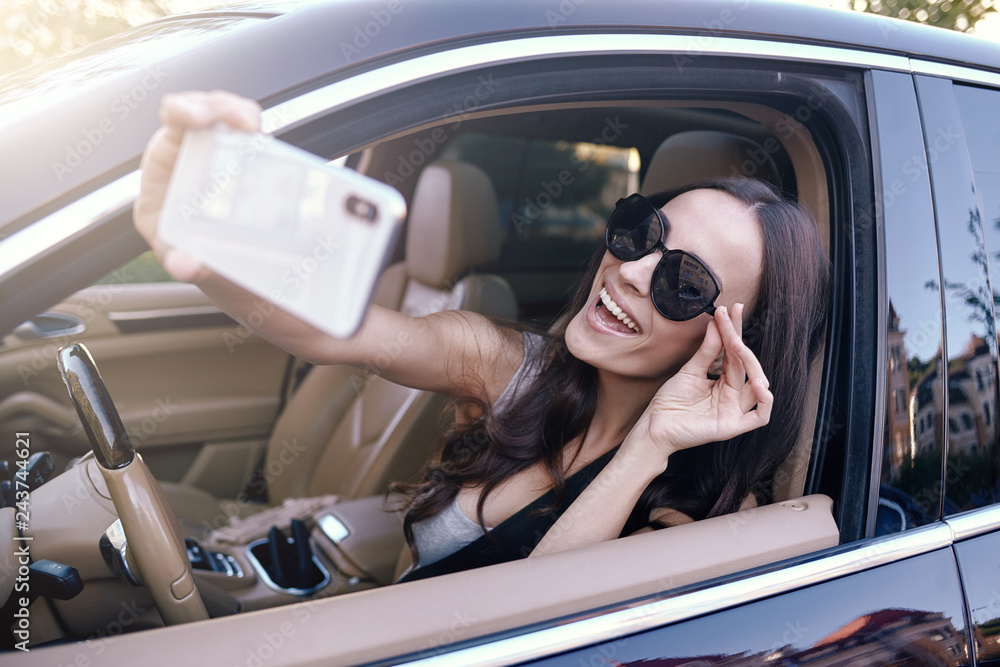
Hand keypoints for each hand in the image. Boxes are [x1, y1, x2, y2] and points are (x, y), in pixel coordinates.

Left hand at [133, 90, 261, 282]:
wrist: (208, 253)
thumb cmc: (181, 246)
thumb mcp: (174, 253)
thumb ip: (176, 260)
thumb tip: (183, 265)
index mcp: (166, 161)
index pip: (172, 120)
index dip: (185, 109)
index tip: (201, 118)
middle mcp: (192, 147)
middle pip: (207, 107)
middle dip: (225, 108)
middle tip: (247, 125)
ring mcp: (222, 150)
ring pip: (234, 116)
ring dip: (247, 117)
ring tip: (260, 135)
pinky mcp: (247, 160)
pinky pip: (256, 139)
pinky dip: (265, 139)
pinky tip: (274, 150)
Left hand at [623, 303, 771, 465]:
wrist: (654, 425)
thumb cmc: (670, 402)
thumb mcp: (689, 371)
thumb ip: (706, 351)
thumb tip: (716, 324)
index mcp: (724, 382)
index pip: (735, 353)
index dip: (735, 331)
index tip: (731, 309)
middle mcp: (733, 395)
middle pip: (746, 366)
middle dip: (739, 340)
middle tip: (730, 318)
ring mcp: (734, 411)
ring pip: (758, 388)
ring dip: (753, 365)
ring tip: (738, 346)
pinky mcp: (732, 426)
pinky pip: (759, 416)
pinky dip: (765, 401)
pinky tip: (758, 383)